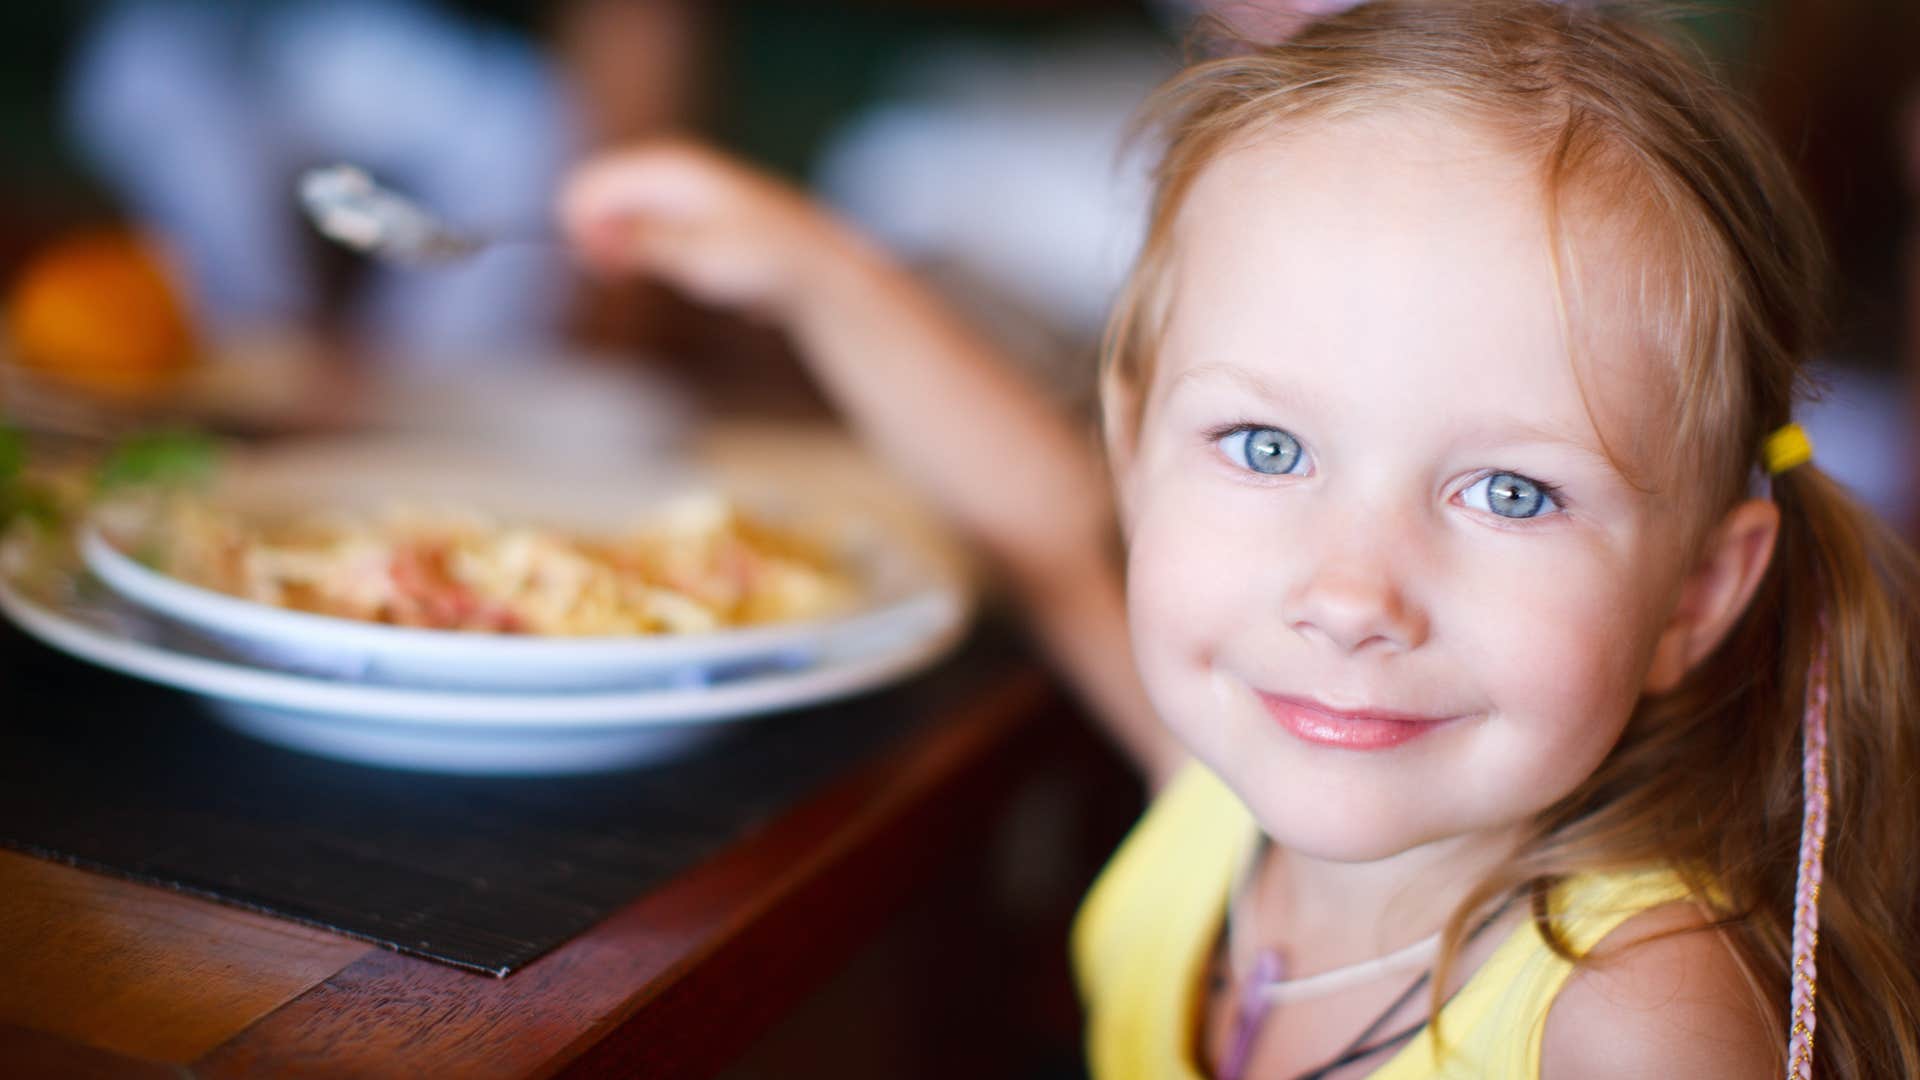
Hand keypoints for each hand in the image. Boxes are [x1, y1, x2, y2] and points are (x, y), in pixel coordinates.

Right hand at [558, 140, 846, 319]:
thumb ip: (641, 242)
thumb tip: (592, 235)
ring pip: (626, 217)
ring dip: (626, 251)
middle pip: (602, 197)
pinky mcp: (696, 215)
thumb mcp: (695, 255)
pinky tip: (688, 276)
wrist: (817, 267)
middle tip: (619, 278)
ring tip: (661, 277)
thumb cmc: (762, 259)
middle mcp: (672, 168)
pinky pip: (652, 230)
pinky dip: (654, 255)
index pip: (590, 184)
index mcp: (667, 165)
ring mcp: (684, 189)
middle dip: (600, 238)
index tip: (605, 269)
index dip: (582, 229)